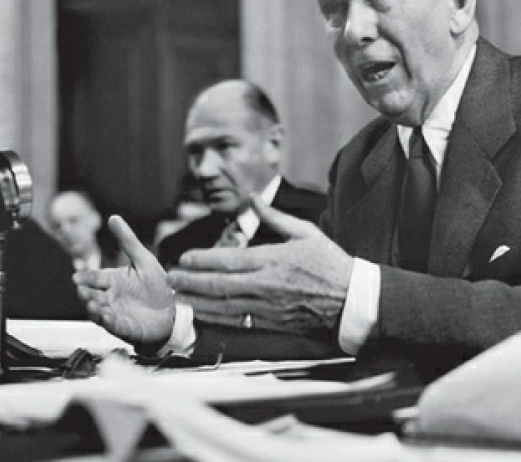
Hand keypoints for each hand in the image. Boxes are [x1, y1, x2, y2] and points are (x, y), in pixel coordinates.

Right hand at [72, 215, 175, 346]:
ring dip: (94, 309)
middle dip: (85, 294)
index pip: (94, 278)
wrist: (175, 308)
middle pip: (92, 296)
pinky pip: (114, 326)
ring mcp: (116, 314)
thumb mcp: (144, 259)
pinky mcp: (125, 328)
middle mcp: (111, 298)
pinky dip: (110, 323)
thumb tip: (113, 218)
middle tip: (82, 291)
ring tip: (93, 305)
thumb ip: (127, 241)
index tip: (77, 277)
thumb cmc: (157, 285)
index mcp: (113, 281)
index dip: (85, 278)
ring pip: (99, 313)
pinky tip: (108, 317)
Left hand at [167, 195, 352, 335]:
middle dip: (191, 282)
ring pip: (224, 306)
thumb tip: (253, 198)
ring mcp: (267, 306)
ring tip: (178, 297)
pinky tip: (203, 315)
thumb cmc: (329, 263)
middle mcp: (266, 284)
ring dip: (198, 302)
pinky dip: (217, 318)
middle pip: (219, 285)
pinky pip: (238, 321)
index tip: (183, 258)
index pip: (228, 260)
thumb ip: (275, 217)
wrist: (350, 298)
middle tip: (170, 279)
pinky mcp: (272, 322)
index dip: (202, 260)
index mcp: (272, 259)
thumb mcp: (305, 232)